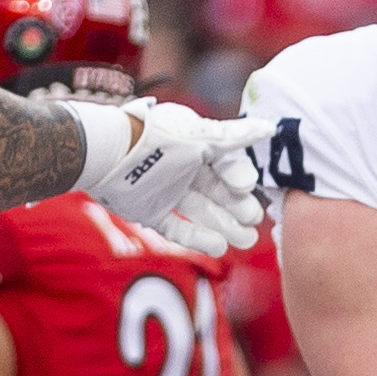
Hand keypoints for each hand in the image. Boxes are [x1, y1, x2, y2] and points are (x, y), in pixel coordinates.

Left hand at [75, 101, 270, 257]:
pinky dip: (198, 237)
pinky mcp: (151, 212)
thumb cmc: (156, 140)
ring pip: (202, 212)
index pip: (227, 165)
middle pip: (218, 192)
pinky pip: (178, 228)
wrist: (107, 156)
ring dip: (224, 226)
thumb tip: (269, 128)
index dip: (239, 178)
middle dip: (238, 208)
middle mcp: (183, 168)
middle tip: (254, 222)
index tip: (246, 189)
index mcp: (196, 146)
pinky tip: (219, 247)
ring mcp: (167, 192)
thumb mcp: (200, 137)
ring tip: (244, 240)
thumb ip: (234, 137)